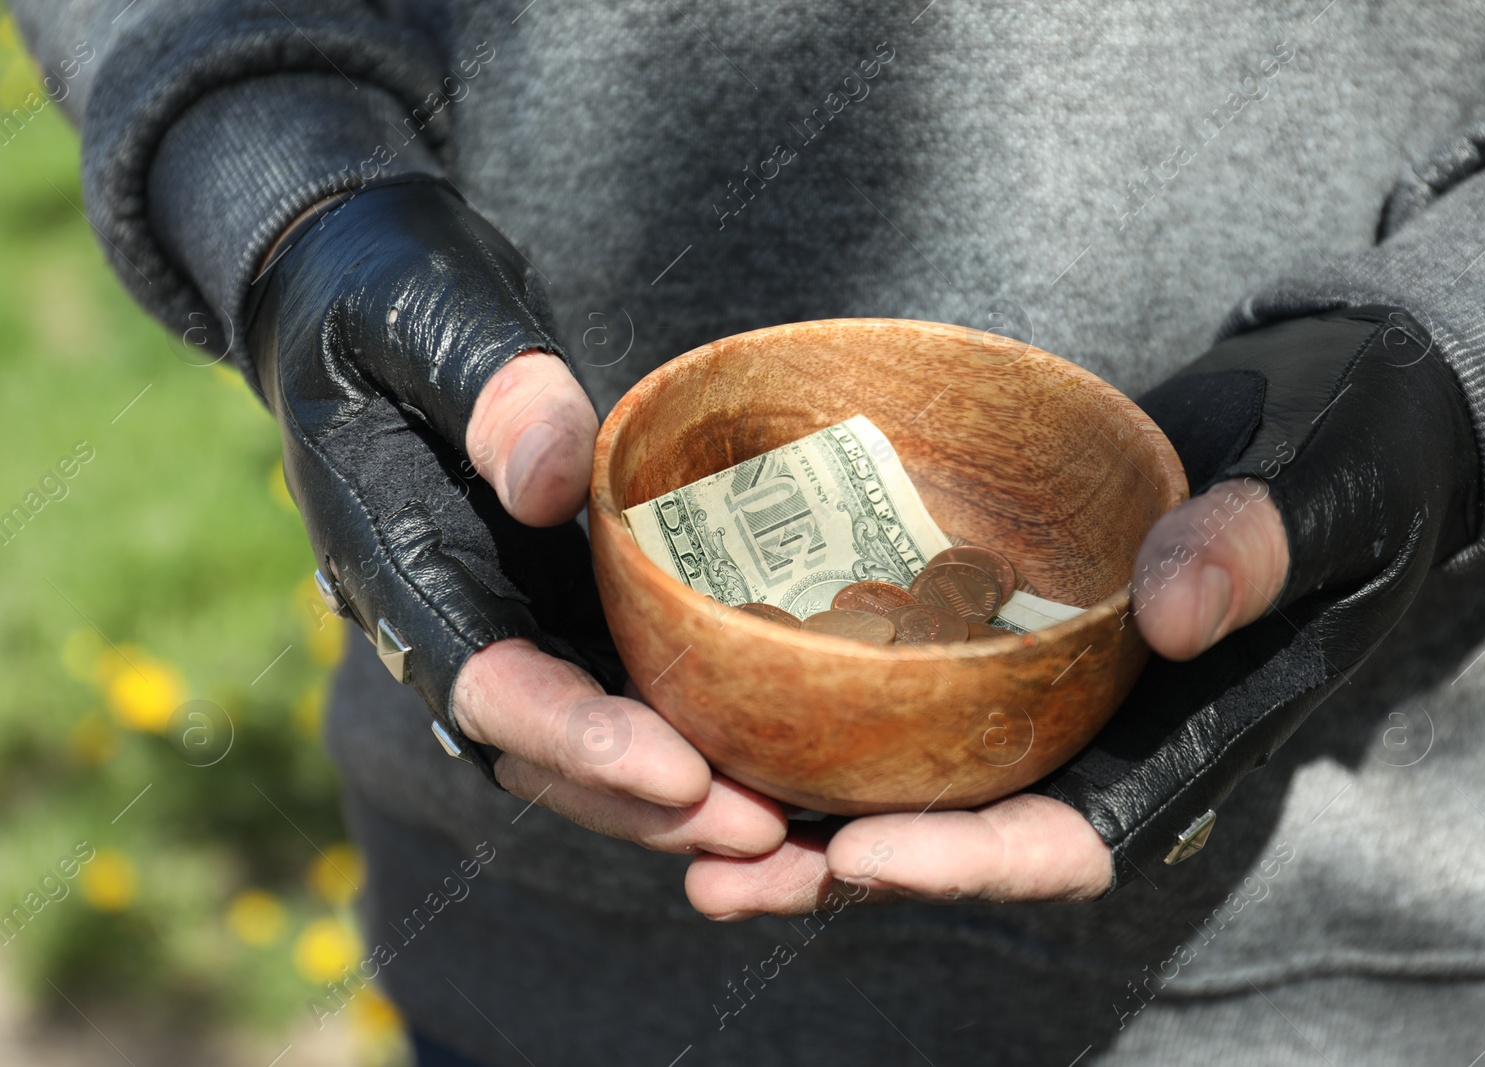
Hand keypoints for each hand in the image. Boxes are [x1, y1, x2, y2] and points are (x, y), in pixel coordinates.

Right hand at [249, 178, 783, 857]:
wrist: (369, 289)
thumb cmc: (393, 289)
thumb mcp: (434, 315)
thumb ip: (490, 390)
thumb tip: (552, 482)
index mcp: (397, 560)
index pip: (485, 681)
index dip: (578, 740)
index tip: (680, 773)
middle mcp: (447, 613)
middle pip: (541, 749)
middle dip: (645, 800)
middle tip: (764, 831)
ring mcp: (503, 613)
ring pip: (582, 739)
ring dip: (673, 791)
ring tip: (787, 819)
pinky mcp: (553, 597)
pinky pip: (615, 684)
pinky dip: (683, 726)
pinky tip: (772, 745)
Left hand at [690, 306, 1480, 913]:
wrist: (1325, 411)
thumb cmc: (1353, 455)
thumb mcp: (1326, 489)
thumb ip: (1260, 547)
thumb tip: (1171, 615)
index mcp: (1179, 740)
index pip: (1069, 842)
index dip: (967, 866)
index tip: (861, 857)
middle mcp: (1095, 736)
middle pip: (958, 838)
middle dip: (840, 868)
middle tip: (712, 872)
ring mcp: (1038, 692)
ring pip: (910, 780)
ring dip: (799, 811)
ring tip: (676, 819)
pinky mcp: (993, 632)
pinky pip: (900, 691)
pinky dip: (814, 711)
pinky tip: (718, 701)